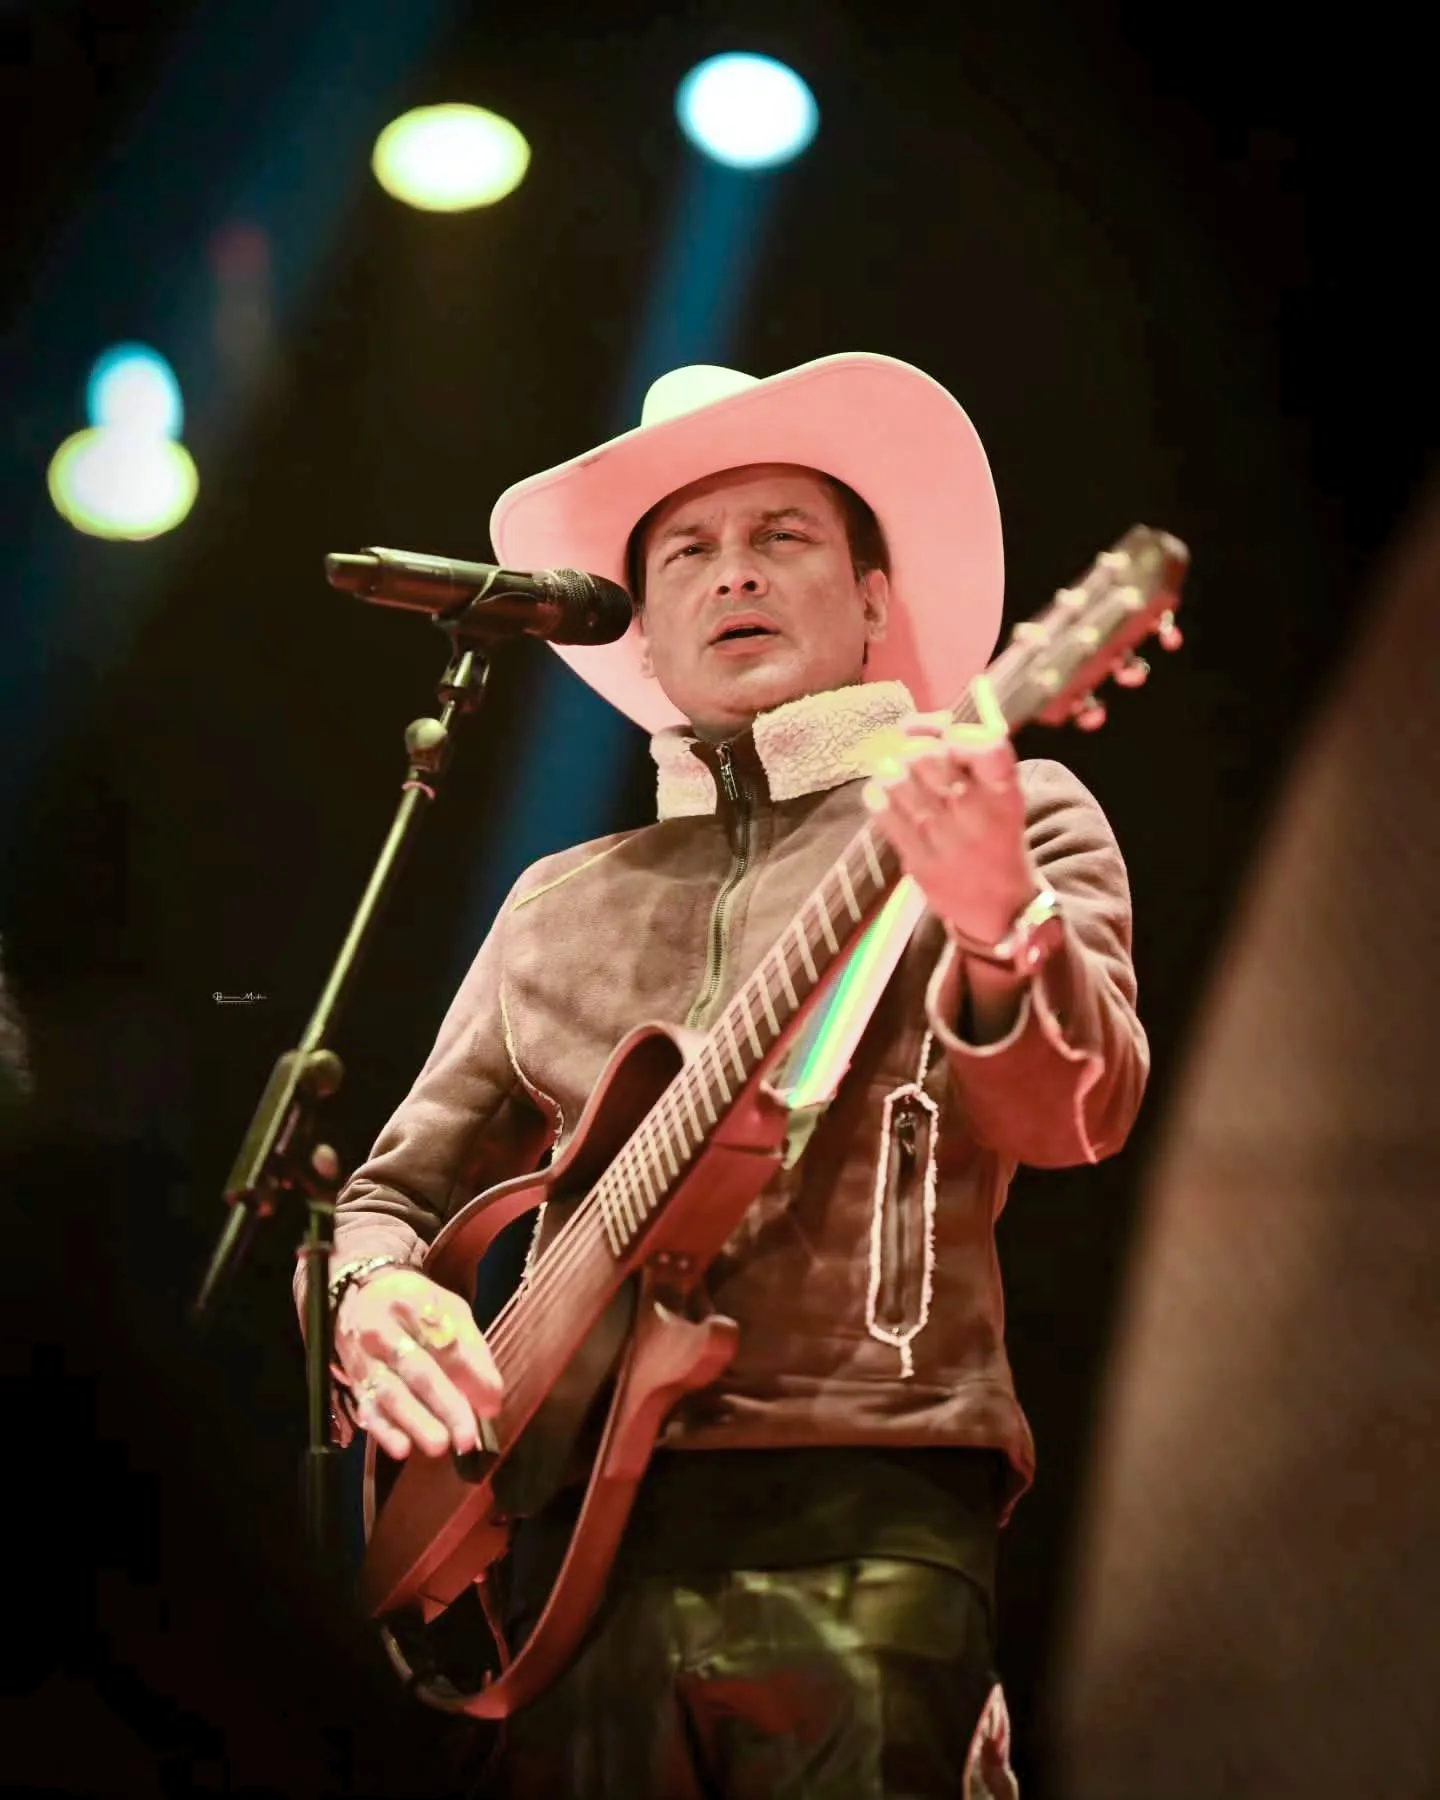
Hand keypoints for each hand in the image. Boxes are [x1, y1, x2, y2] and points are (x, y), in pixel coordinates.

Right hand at [334, 1267, 501, 1460]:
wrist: (361, 1296)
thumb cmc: (415, 1306)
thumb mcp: (449, 1309)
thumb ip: (471, 1348)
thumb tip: (489, 1395)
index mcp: (415, 1304)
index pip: (446, 1343)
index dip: (471, 1376)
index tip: (492, 1403)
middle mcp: (384, 1329)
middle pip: (418, 1370)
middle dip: (445, 1405)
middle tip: (466, 1437)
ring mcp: (364, 1356)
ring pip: (391, 1392)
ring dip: (416, 1422)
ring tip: (440, 1445)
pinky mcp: (353, 1380)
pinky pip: (368, 1408)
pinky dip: (384, 1430)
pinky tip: (402, 1448)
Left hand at [862, 677, 1039, 943]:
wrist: (1000, 906)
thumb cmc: (994, 835)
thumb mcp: (997, 792)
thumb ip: (961, 749)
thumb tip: (910, 722)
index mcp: (1006, 793)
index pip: (987, 745)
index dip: (958, 733)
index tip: (950, 740)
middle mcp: (978, 815)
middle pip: (928, 756)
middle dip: (915, 750)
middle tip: (918, 761)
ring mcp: (946, 841)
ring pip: (898, 779)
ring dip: (893, 772)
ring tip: (902, 781)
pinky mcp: (919, 862)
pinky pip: (882, 811)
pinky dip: (878, 797)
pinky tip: (888, 800)